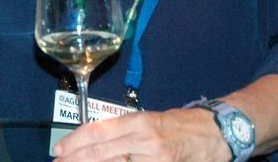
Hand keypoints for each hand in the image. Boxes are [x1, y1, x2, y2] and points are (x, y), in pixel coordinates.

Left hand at [52, 109, 226, 161]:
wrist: (218, 133)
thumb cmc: (181, 125)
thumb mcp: (148, 120)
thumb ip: (122, 131)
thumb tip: (93, 144)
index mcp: (139, 122)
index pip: (98, 132)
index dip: (74, 142)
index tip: (59, 150)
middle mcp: (145, 141)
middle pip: (101, 153)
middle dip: (76, 160)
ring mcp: (156, 160)